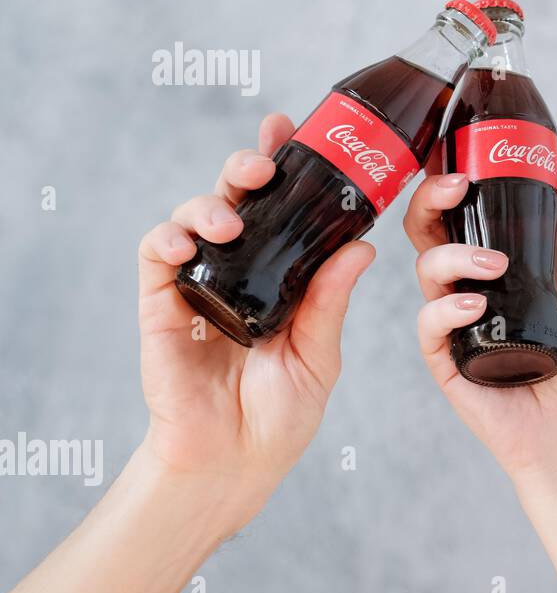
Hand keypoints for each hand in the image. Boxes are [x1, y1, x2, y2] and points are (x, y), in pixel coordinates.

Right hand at [137, 113, 374, 533]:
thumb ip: (331, 301)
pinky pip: (155, 258)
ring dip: (207, 204)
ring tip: (229, 218)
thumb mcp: (319, 352)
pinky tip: (184, 242)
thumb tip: (364, 246)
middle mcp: (240, 271)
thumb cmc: (280, 412)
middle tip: (262, 164)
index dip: (280, 164)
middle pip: (234, 200)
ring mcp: (199, 286)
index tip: (289, 129)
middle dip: (244, 169)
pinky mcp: (161, 309)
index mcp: (281, 275)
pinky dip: (166, 240)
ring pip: (192, 218)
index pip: (280, 209)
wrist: (237, 463)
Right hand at [403, 170, 556, 592]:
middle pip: (424, 232)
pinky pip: (429, 326)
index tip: (458, 155)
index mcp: (478, 268)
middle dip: (432, 201)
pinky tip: (475, 307)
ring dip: (455, 257)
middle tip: (460, 186)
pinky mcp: (443, 361)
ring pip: (425, 272)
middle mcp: (456, 289)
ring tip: (497, 267)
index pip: (449, 215)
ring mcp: (446, 323)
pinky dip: (448, 311)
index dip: (442, 182)